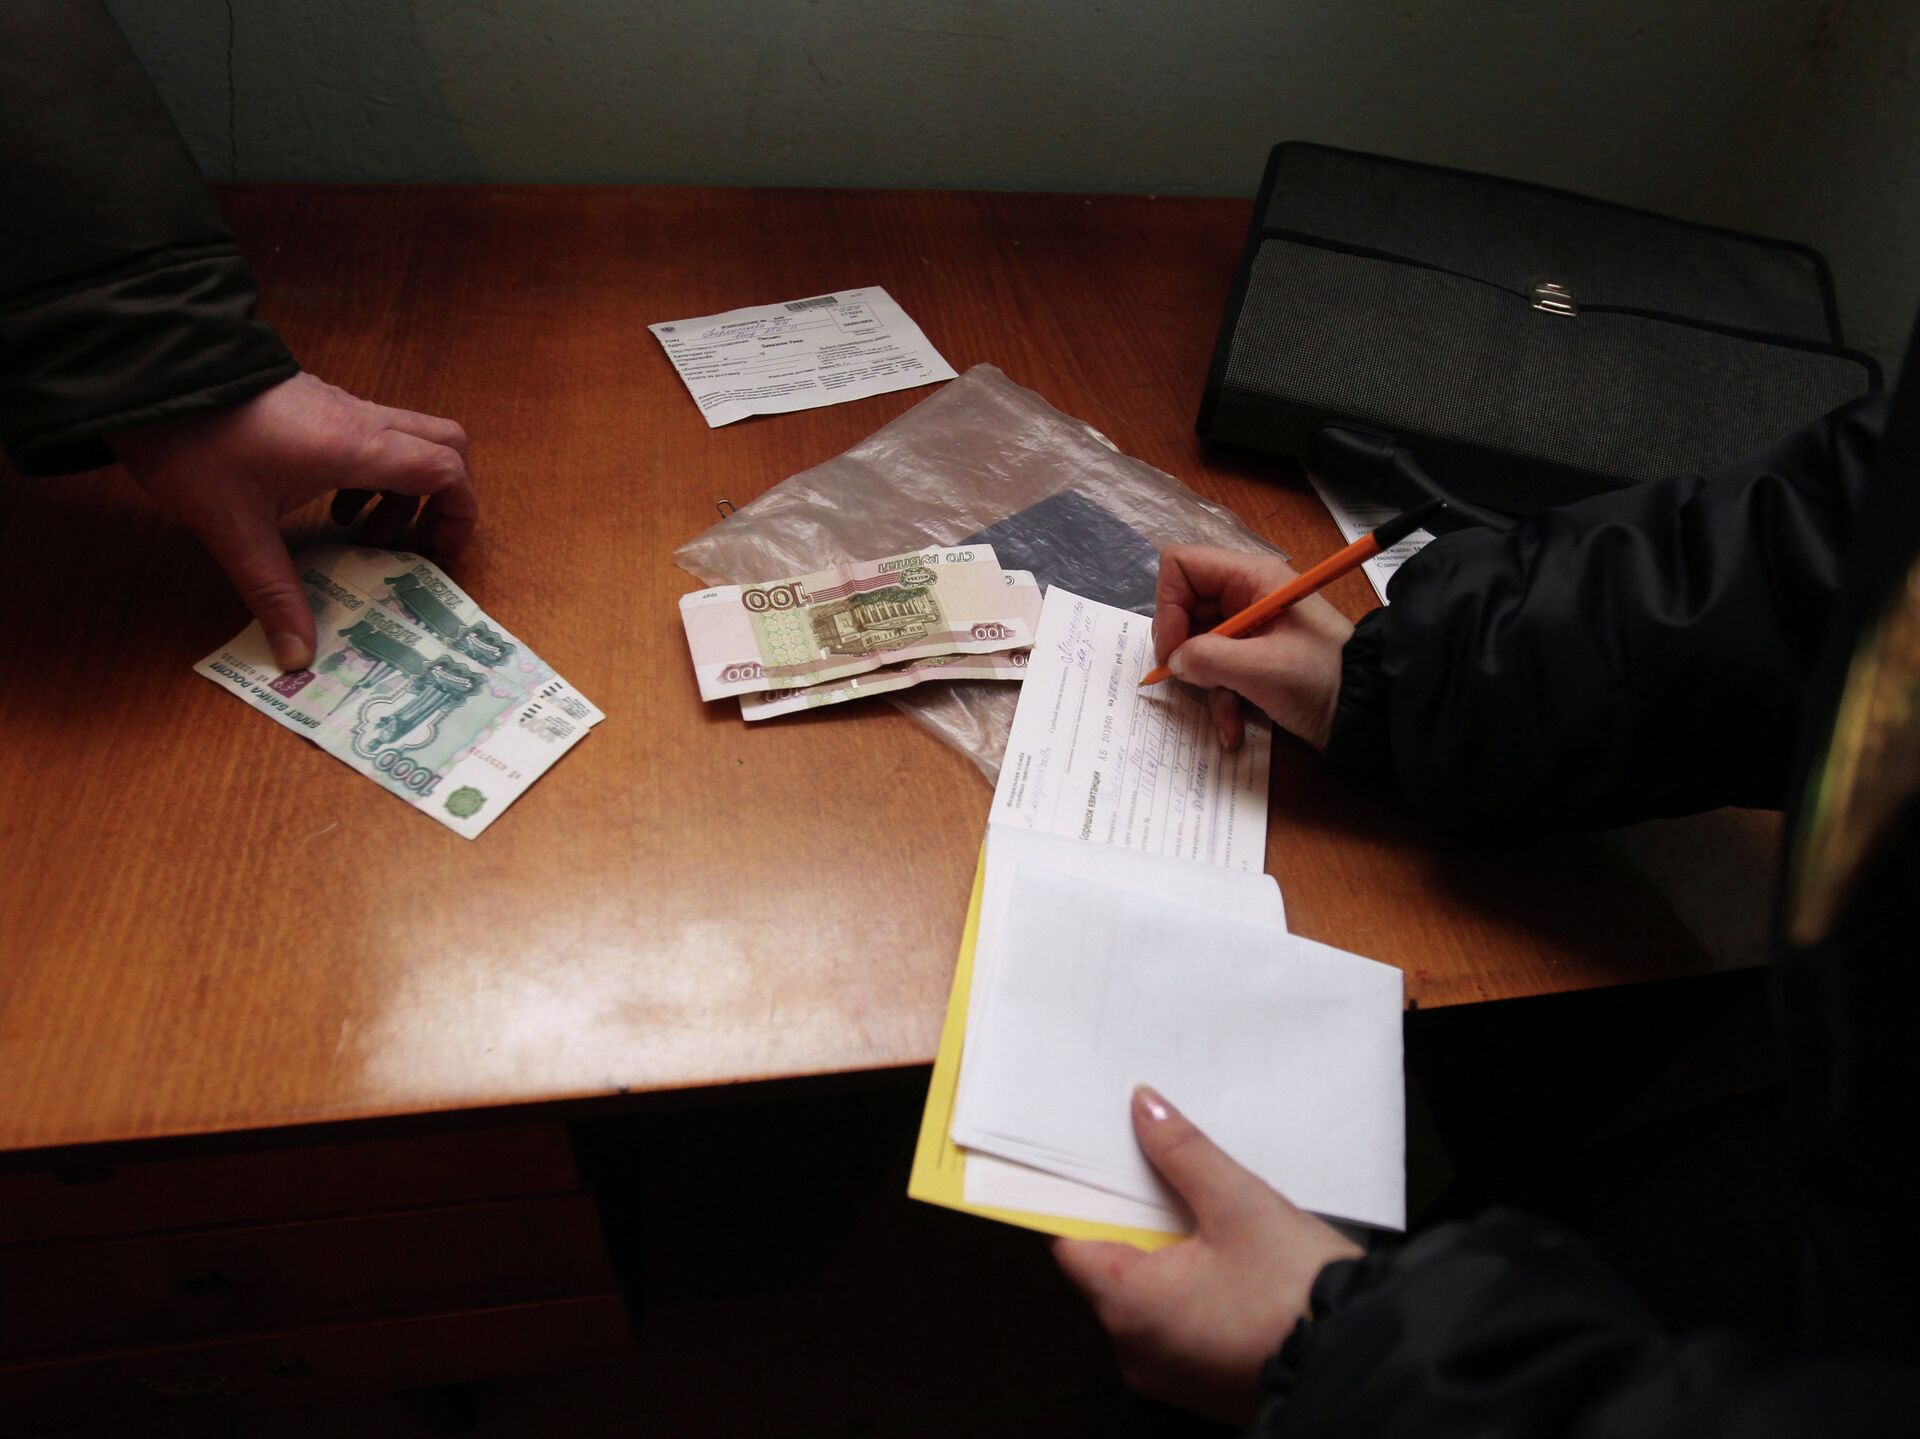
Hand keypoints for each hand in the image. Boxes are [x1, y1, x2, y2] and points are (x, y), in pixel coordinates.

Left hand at [112, 372, 477, 670]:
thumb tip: (297, 656)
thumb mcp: (233, 529)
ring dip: (405, 489)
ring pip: (410, 438)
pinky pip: (373, 434)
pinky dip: (373, 473)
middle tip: (417, 540)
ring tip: (366, 533)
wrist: (151, 376)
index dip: (460, 512)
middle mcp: (359, 420)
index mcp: (354, 447)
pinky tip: (330, 505)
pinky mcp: (317, 403)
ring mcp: (339, 405)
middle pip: (446, 443)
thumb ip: (272, 592)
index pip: (445, 469)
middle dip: (445, 496)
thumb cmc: (195, 444)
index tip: (438, 552)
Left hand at [1053, 1086, 1361, 1425]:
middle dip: (1132, 1216)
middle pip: (1108, 1264)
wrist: (1362, 1364)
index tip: (1089, 1157)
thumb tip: (1143, 1108)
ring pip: (1145, 1293)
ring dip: (1165, 1252)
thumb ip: (1182, 1153)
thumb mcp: (1241, 1206)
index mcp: (1128, 1307)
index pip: (1071, 1240)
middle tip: (1158, 1169)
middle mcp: (1135, 1349)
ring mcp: (1169, 1372)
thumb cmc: (1300, 1294)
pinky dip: (1189, 1286)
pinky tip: (1223, 1257)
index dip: (1078, 1194)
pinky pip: (1176, 1322)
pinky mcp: (1203, 1381)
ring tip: (1200, 1210)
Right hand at [1154, 546, 1352, 751]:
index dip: (1168, 604)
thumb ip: (1209, 658)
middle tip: (1189, 679)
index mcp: (1251, 578)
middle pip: (1185, 608)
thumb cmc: (1322, 680)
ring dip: (1204, 685)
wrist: (1368, 712)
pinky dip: (1221, 701)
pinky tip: (1234, 728)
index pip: (1182, 565)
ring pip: (1198, 646)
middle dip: (1184, 650)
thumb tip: (1174, 661)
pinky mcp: (1254, 659)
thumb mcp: (1263, 669)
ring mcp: (1250, 629)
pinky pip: (1218, 672)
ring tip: (1224, 713)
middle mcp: (1246, 595)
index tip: (1174, 648)